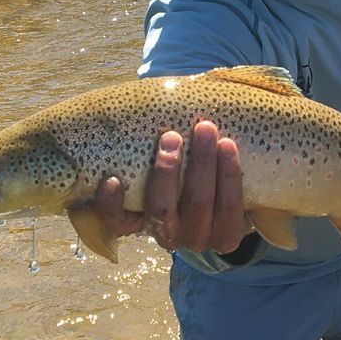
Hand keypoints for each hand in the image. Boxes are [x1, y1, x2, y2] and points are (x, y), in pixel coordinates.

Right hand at [78, 120, 249, 254]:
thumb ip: (143, 147)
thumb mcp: (156, 166)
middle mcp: (165, 235)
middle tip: (171, 136)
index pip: (115, 220)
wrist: (223, 200)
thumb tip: (129, 100)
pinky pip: (230, 207)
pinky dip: (229, 176)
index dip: (110, 205)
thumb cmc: (180, 172)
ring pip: (198, 204)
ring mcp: (197, 239)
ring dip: (203, 164)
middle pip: (161, 208)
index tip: (112, 179)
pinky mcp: (227, 238)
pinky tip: (228, 147)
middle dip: (166, 170)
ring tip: (206, 129)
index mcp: (139, 222)